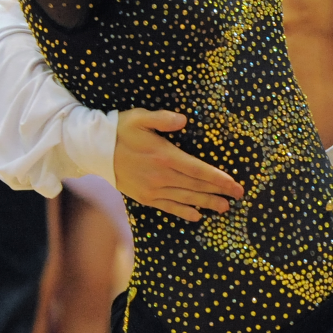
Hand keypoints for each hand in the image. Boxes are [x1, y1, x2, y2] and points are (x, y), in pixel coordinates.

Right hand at [113, 108, 244, 221]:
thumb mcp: (139, 117)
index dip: (219, 179)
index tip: (235, 185)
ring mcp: (152, 189)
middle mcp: (161, 176)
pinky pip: (168, 207)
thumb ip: (162, 118)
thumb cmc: (120, 129)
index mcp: (164, 156)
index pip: (199, 170)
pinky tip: (196, 215)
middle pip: (196, 187)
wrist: (94, 150)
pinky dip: (183, 211)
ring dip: (206, 203)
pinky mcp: (144, 197)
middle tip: (238, 196)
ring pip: (185, 198)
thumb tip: (183, 120)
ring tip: (224, 208)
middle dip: (219, 192)